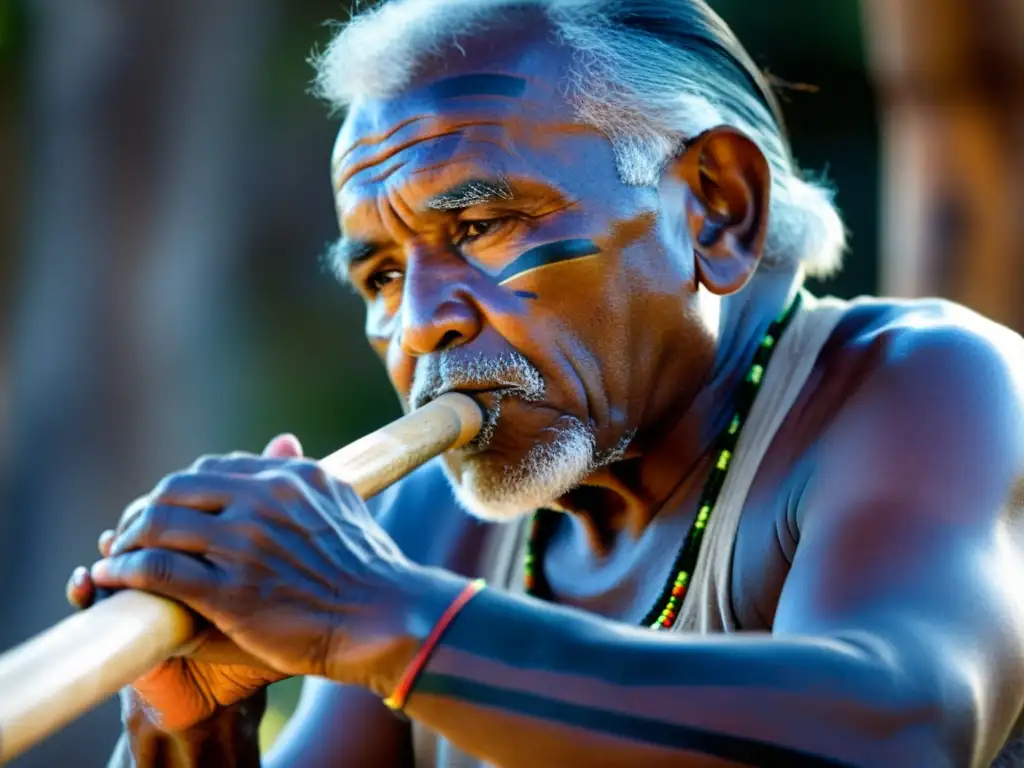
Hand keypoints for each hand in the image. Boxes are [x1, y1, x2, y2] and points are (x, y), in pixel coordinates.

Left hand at [83, 433, 450, 699]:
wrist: (385, 621)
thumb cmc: (370, 570)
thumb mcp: (345, 504)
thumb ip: (307, 476)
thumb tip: (283, 445)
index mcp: (293, 477)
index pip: (214, 468)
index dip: (182, 490)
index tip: (172, 511)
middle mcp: (267, 499)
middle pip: (178, 487)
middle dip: (148, 509)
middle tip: (135, 532)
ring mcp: (247, 543)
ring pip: (161, 522)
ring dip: (130, 539)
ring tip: (121, 556)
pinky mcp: (231, 590)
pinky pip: (160, 568)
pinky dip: (128, 570)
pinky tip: (117, 577)